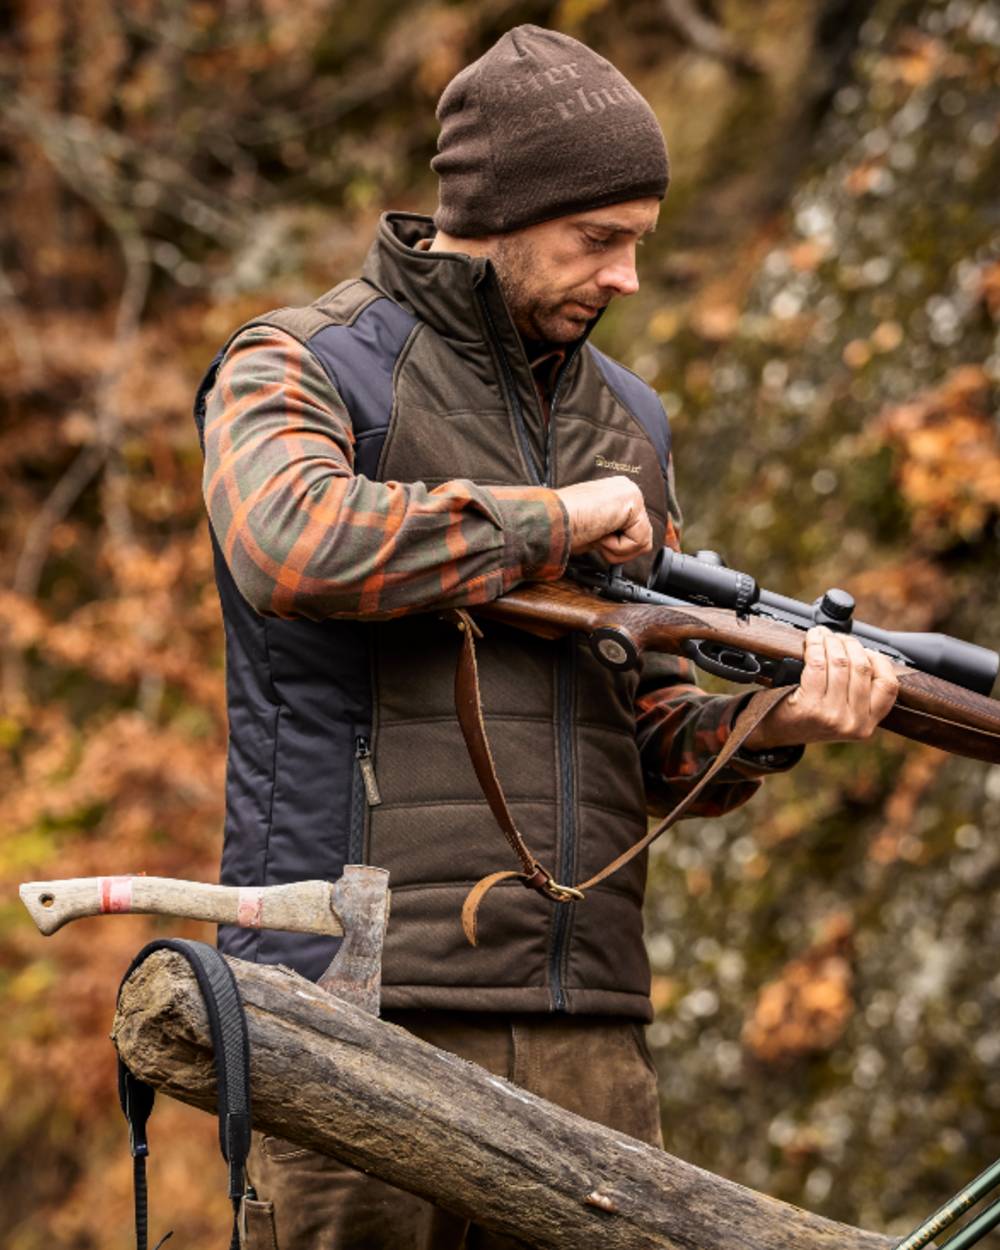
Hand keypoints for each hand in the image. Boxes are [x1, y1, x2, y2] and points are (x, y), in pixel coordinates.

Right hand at [555, 476, 652, 563]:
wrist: (552, 521)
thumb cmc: (564, 527)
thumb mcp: (596, 530)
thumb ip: (615, 532)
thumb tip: (628, 549)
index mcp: (617, 493)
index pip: (635, 530)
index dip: (617, 545)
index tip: (595, 537)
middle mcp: (627, 488)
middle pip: (642, 537)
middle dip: (618, 547)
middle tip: (595, 535)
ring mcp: (632, 493)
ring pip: (642, 542)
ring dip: (616, 547)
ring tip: (597, 533)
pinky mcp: (633, 502)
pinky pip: (639, 541)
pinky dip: (617, 547)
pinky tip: (600, 531)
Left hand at [743, 626, 898, 750]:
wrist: (776, 733)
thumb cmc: (808, 717)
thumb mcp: (842, 715)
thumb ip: (858, 694)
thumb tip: (864, 653)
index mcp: (866, 725)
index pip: (888, 686)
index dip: (879, 661)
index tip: (866, 650)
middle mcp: (853, 723)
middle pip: (862, 668)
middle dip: (850, 644)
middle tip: (838, 637)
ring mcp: (832, 715)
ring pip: (840, 663)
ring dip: (831, 641)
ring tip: (824, 635)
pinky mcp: (809, 706)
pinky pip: (817, 664)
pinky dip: (815, 645)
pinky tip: (812, 639)